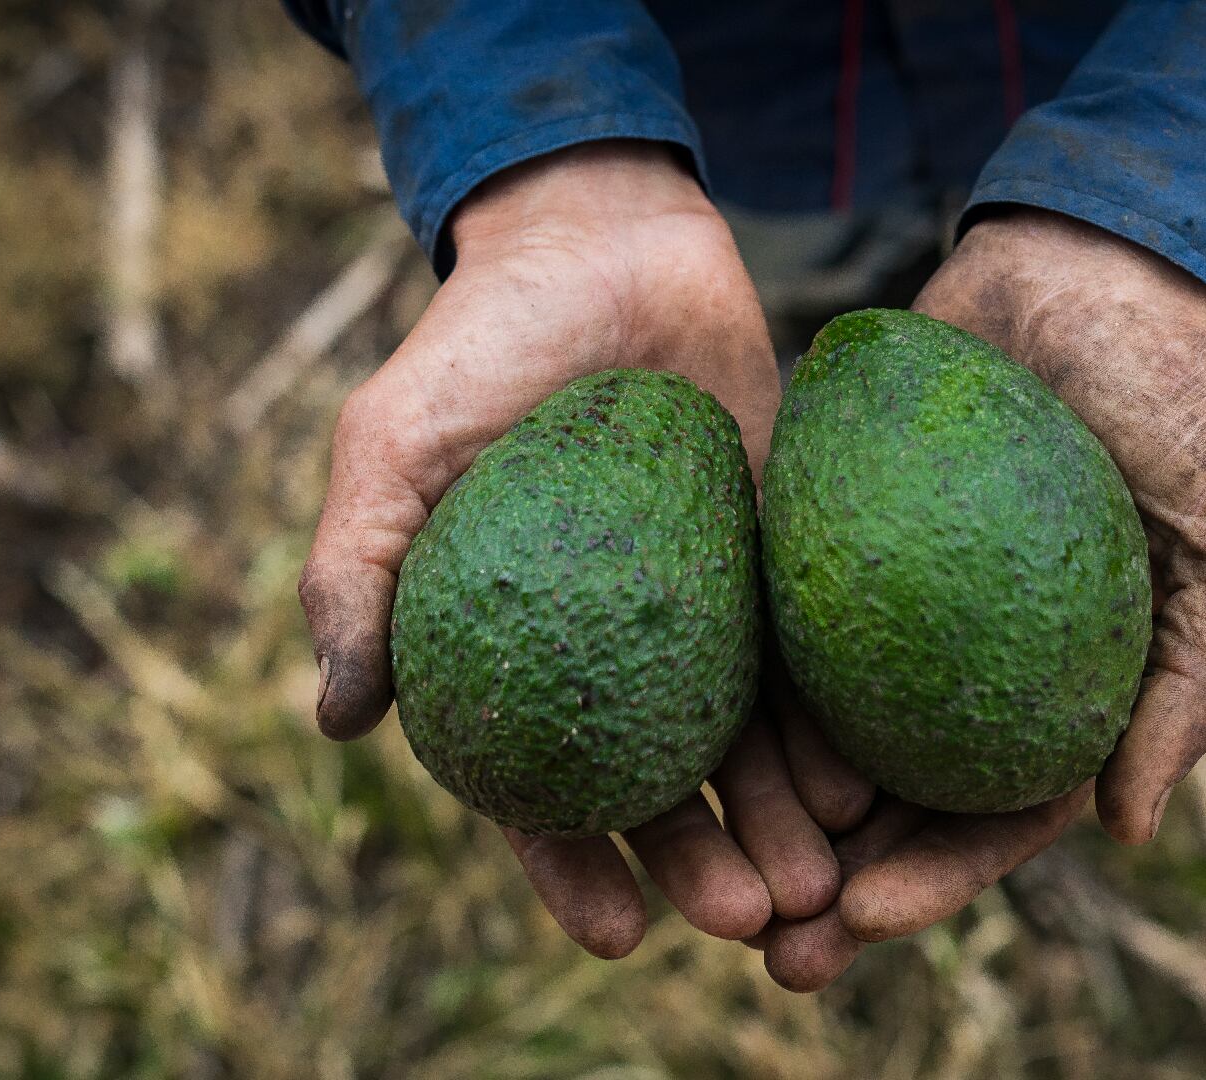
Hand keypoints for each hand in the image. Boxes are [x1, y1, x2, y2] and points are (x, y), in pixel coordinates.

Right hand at [297, 142, 864, 956]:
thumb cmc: (477, 345)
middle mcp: (617, 653)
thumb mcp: (392, 447)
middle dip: (705, 866)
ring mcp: (705, 613)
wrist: (603, 245)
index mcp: (518, 654)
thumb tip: (338, 720)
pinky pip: (812, 654)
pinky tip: (867, 777)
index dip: (575, 870)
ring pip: (748, 743)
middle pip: (664, 789)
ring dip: (784, 822)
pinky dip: (835, 722)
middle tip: (750, 918)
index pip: (542, 792)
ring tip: (822, 883)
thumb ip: (357, 571)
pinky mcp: (778, 562)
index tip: (620, 934)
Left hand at [759, 207, 1205, 990]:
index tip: (860, 919)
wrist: (1080, 271)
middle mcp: (968, 672)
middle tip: (764, 950)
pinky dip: (739, 690)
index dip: (935, 880)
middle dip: (834, 888)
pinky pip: (774, 627)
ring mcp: (893, 612)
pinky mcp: (829, 545)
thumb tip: (1123, 828)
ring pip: (823, 736)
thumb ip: (1195, 682)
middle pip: (895, 803)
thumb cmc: (1175, 405)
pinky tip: (681, 739)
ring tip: (702, 875)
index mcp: (1060, 697)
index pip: (996, 815)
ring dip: (769, 815)